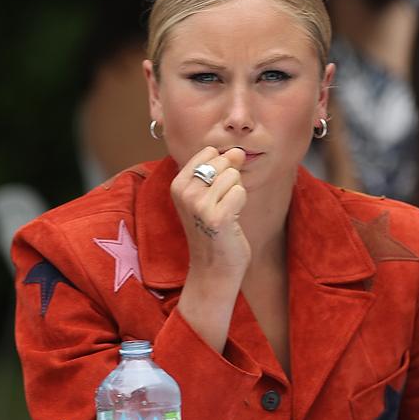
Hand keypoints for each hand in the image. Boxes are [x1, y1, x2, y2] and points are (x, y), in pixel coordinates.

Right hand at [170, 147, 248, 353]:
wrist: (213, 268)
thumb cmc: (213, 230)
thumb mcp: (208, 194)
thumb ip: (221, 168)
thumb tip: (238, 151)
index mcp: (177, 183)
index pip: (209, 152)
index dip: (221, 169)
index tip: (214, 193)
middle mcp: (184, 192)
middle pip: (223, 161)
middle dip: (229, 181)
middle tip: (220, 206)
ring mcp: (199, 204)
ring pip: (233, 176)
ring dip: (235, 195)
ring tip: (225, 214)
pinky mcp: (218, 216)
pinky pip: (240, 192)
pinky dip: (241, 205)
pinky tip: (231, 221)